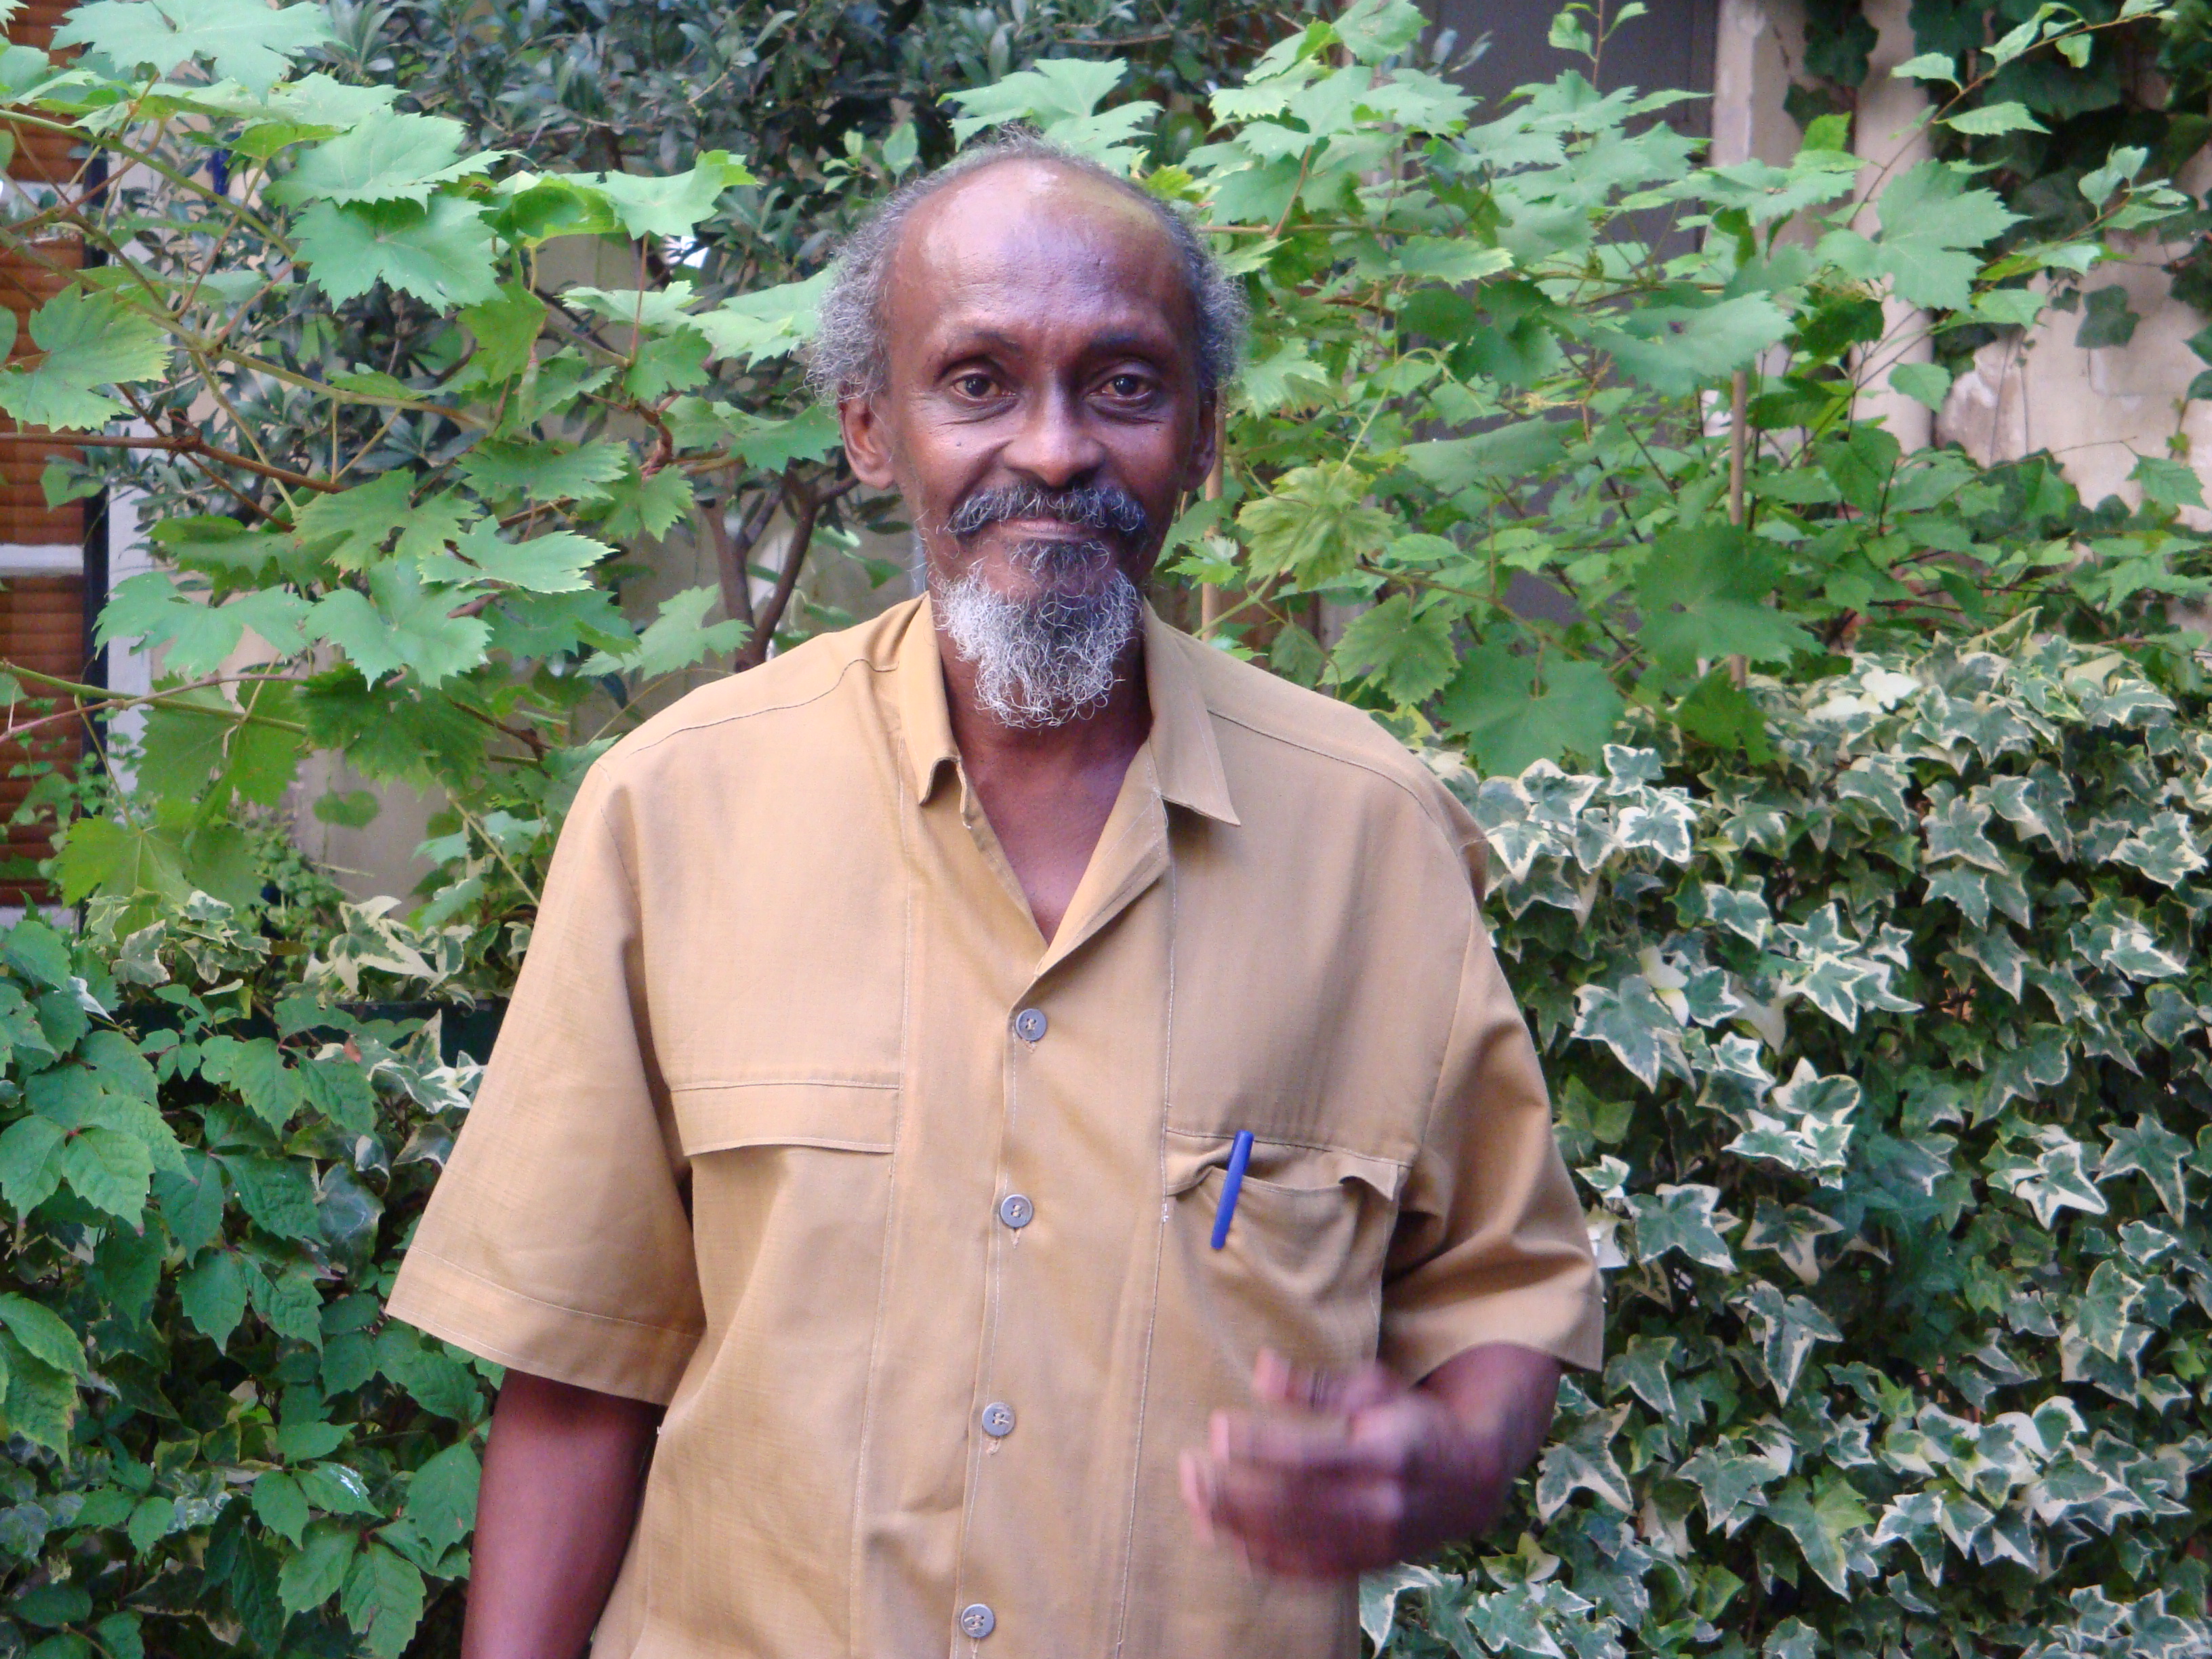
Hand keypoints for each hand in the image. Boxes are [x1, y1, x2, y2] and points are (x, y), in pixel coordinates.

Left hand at [1177, 1344, 1559, 1578]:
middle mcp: (1378, 1507)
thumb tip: (1260, 1368)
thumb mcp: (1375, 1388)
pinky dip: (1260, 1558)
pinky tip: (1225, 1537)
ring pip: (1292, 1543)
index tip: (1217, 1428)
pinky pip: (1304, 1571)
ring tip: (1194, 1500)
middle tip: (1188, 1469)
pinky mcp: (1363, 1566)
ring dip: (1235, 1526)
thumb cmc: (1412, 1421)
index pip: (1310, 1457)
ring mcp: (1371, 1544)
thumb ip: (1316, 1387)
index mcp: (1384, 1454)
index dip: (1259, 1446)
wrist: (1470, 1482)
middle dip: (1233, 1491)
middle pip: (1292, 1506)